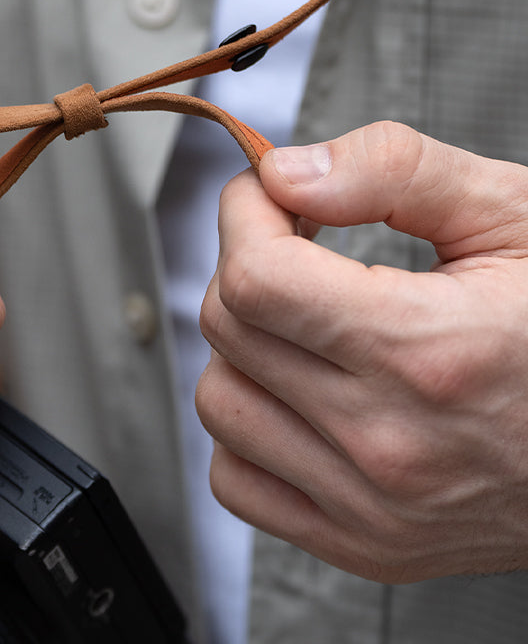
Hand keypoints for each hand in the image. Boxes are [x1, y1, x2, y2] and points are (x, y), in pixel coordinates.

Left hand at [196, 121, 527, 582]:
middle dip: (246, 261)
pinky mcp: (364, 545)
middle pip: (228, 327)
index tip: (266, 194)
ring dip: (243, 344)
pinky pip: (236, 478)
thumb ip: (394, 172)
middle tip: (295, 244)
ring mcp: (373, 507)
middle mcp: (392, 443)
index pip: (256, 278)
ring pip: (219, 399)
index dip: (245, 214)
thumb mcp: (513, 216)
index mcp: (429, 352)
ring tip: (304, 321)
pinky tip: (297, 392)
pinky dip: (248, 425)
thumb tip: (286, 173)